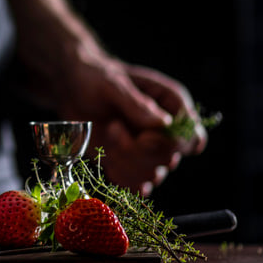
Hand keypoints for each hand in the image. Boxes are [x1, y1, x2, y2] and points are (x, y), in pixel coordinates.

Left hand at [53, 49, 204, 194]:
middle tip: (113, 127)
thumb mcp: (113, 84)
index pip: (191, 137)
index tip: (142, 136)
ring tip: (108, 135)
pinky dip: (120, 176)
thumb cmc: (95, 76)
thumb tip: (164, 124)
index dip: (171, 144)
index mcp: (173, 104)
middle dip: (137, 151)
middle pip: (170, 159)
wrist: (70, 88)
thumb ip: (137, 104)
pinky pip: (136, 186)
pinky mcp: (131, 164)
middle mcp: (167, 130)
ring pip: (153, 175)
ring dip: (124, 162)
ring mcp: (150, 149)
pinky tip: (107, 157)